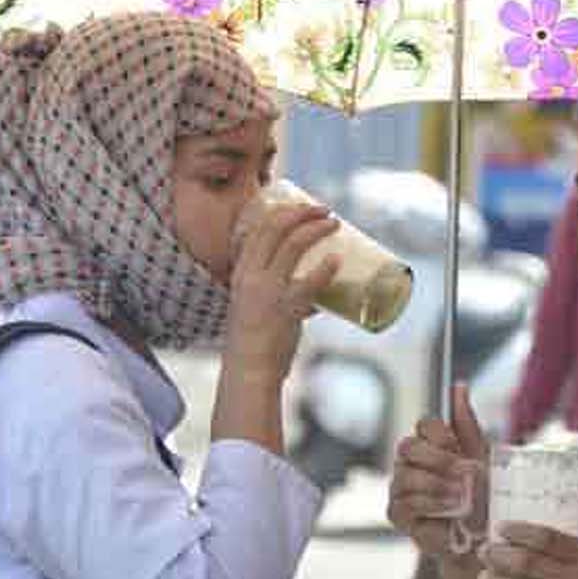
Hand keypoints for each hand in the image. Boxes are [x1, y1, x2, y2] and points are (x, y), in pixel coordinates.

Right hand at [224, 202, 339, 385]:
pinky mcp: (285, 309)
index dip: (282, 212)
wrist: (249, 371)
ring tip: (335, 223)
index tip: (302, 207)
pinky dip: (325, 268)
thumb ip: (282, 299)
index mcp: (241, 272)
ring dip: (316, 228)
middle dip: (302, 212)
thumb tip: (317, 301)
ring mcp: (267, 291)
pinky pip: (309, 282)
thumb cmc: (256, 343)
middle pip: (276, 228)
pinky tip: (337, 260)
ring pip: (293, 245)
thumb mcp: (256, 309)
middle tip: (324, 209)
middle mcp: (251, 276)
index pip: (258, 229)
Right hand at [388, 384, 488, 555]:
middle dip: (438, 459)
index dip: (440, 434)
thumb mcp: (479, 455)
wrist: (482, 535)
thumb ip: (466, 422)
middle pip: (408, 446)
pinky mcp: (398, 514)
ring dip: (437, 484)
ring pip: (405, 475)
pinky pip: (405, 502)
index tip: (459, 447)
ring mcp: (400, 488)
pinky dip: (429, 504)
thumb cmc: (481, 494)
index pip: (423, 425)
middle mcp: (410, 463)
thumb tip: (458, 386)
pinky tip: (449, 508)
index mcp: (429, 445)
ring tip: (461, 496)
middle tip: (465, 473)